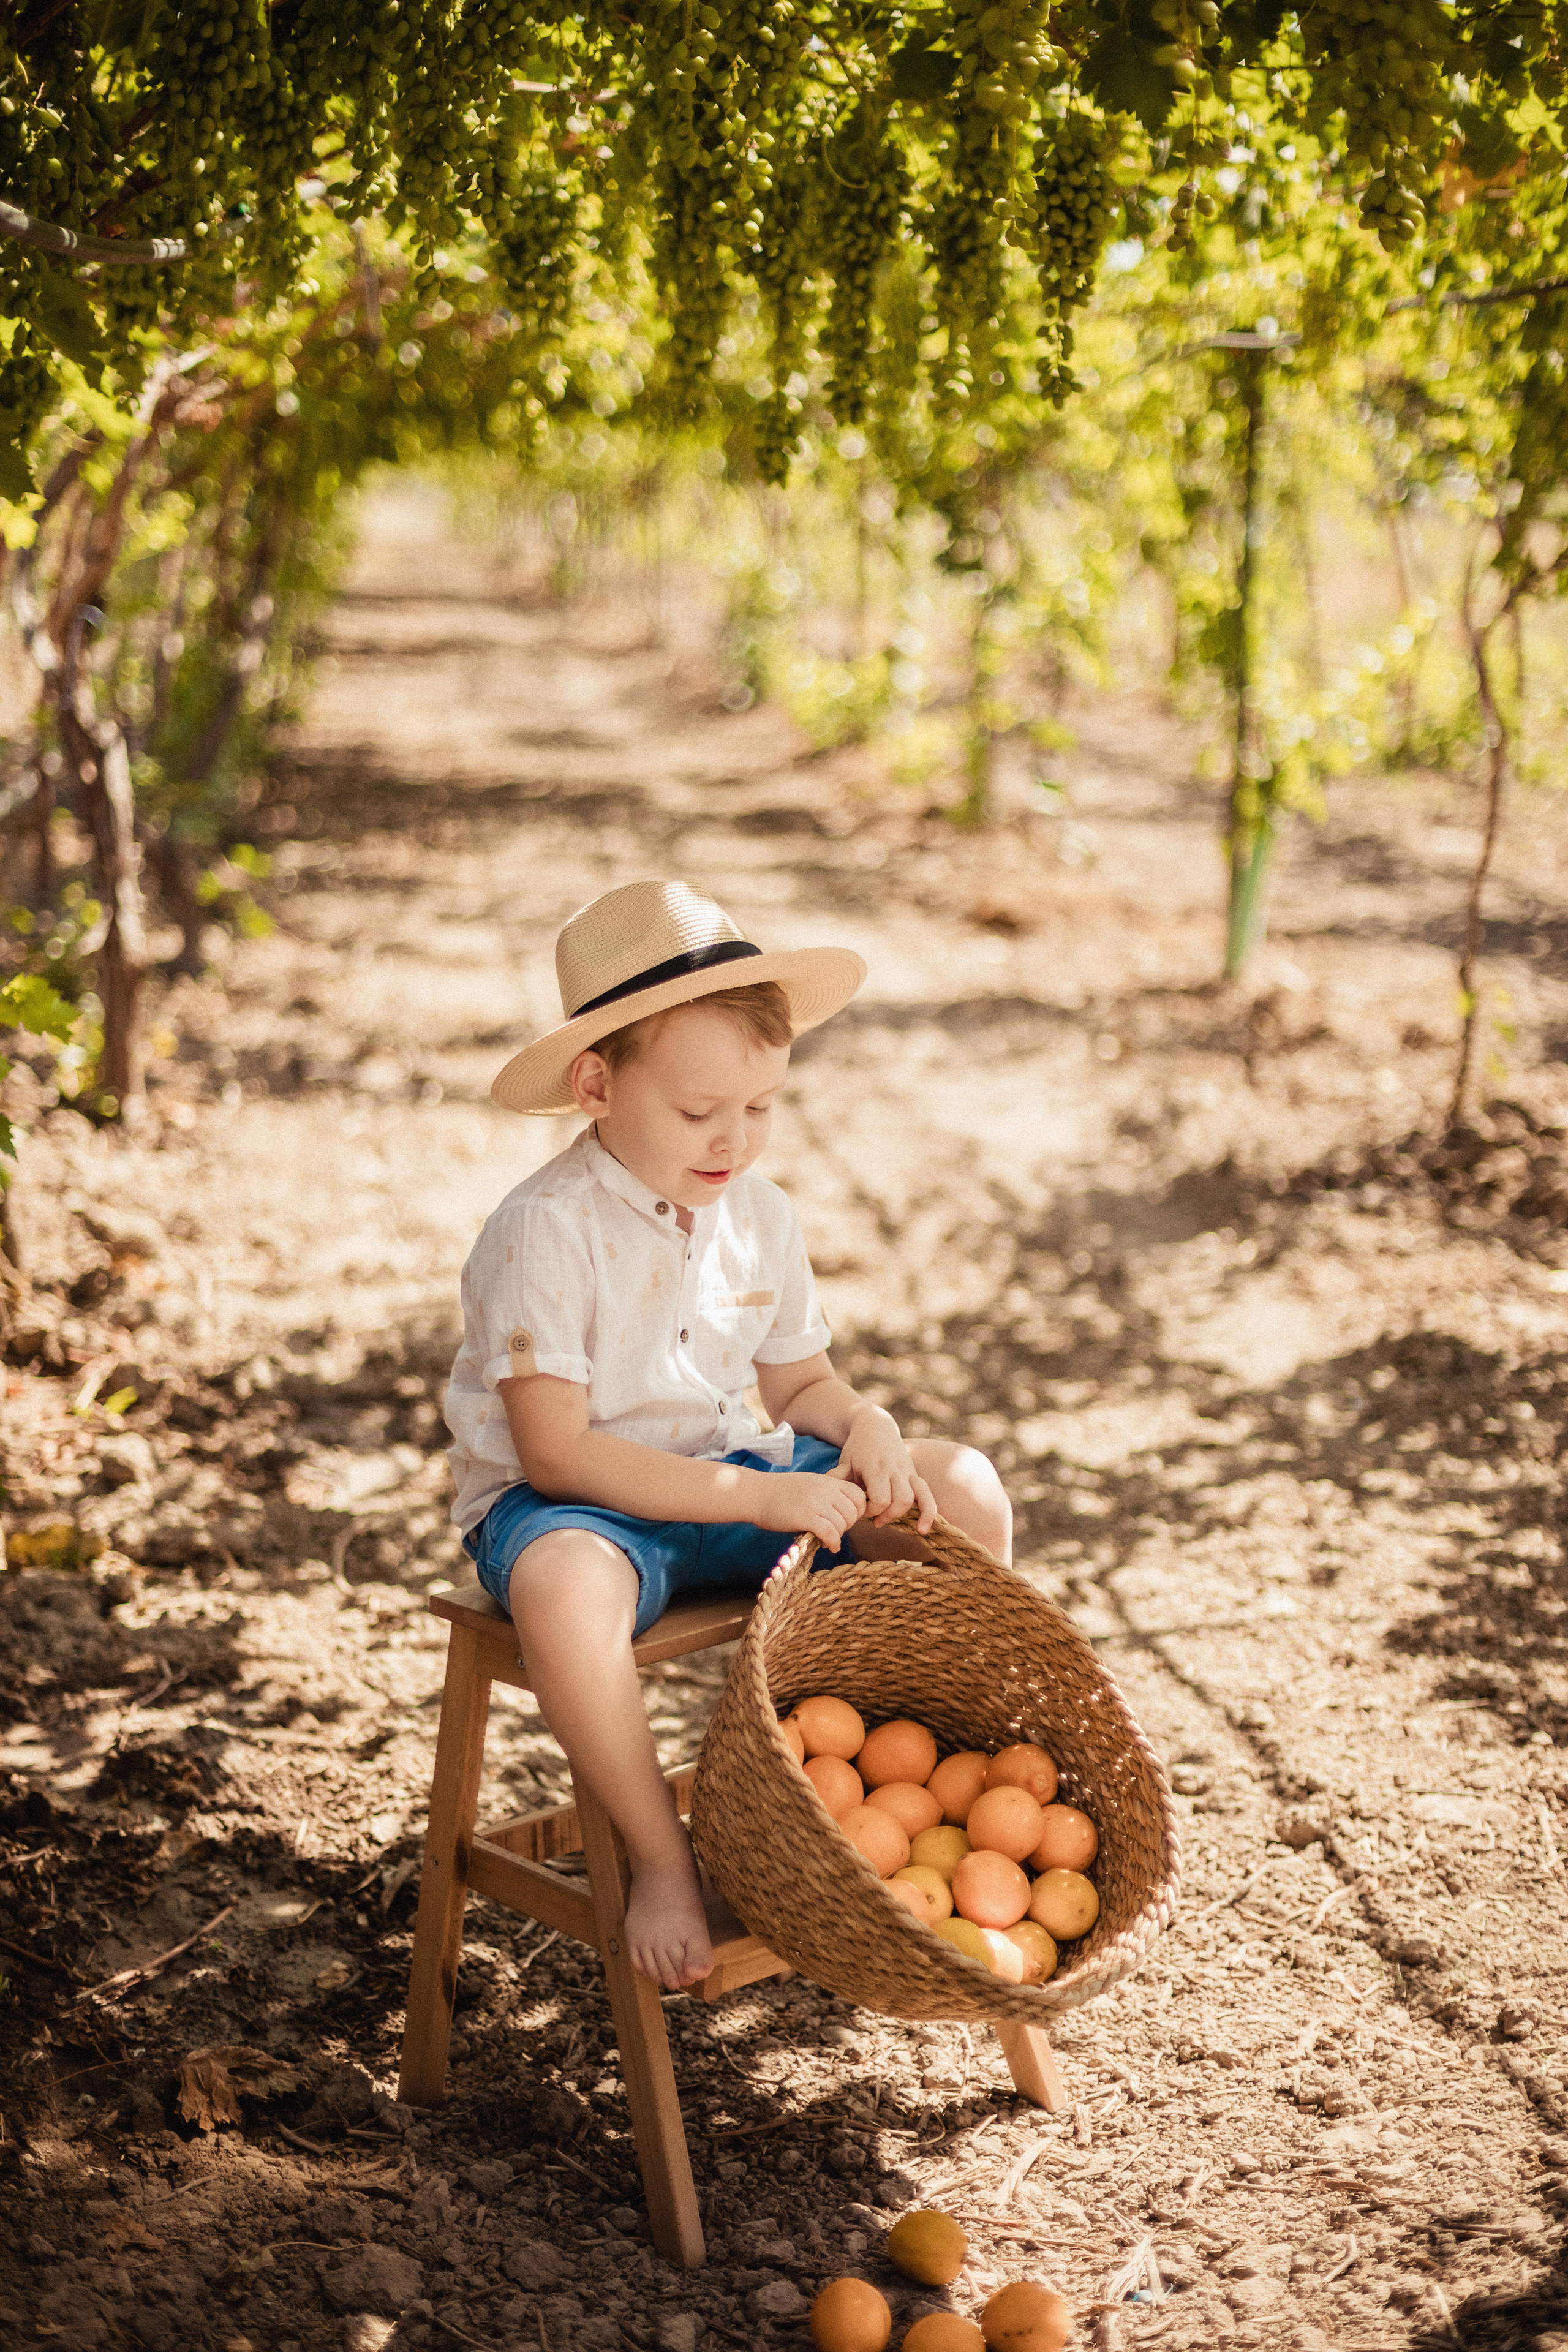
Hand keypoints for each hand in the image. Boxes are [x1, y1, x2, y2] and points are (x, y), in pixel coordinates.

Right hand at [751, 1470, 866, 1547]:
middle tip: (835, 1531)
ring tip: (827, 1540)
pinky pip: (830, 1533)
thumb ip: (827, 1493)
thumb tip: (843, 1512)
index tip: (846, 1519)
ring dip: (838, 1536)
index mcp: (827, 1481)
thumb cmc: (781, 1492)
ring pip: (842, 1524)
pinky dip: (833, 1543)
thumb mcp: (810, 1484)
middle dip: (847, 1526)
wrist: (757, 1494)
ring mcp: (816, 1502)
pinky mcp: (805, 1516)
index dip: (857, 1510)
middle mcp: (825, 1490)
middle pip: (853, 1512)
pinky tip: (827, 1547)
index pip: (859, 1495)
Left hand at [837, 1405, 935, 1531]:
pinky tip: (923, 1529)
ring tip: (886, 1520)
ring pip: (914, 1498)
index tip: (860, 1508)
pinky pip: (927, 1494)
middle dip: (886, 1515)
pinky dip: (928, 1512)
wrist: (875, 1426)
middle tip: (872, 1517)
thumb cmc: (856, 1447)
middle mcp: (895, 1469)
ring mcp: (907, 1470)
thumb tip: (821, 1499)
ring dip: (901, 1514)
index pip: (880, 1499)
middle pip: (899, 1501)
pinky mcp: (915, 1473)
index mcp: (875, 1467)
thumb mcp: (844, 1462)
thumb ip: (836, 1480)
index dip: (871, 1511)